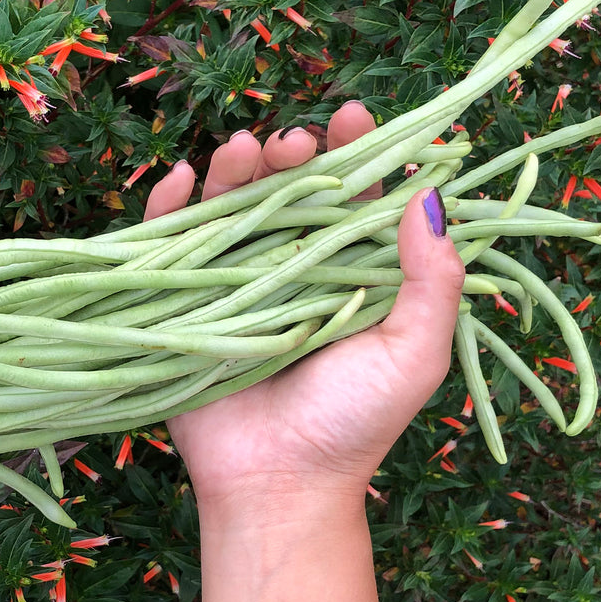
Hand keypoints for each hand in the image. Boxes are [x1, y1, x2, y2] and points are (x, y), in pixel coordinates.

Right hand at [146, 102, 465, 516]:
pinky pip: (168, 242)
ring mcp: (233, 282)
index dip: (355, 151)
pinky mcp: (182, 301)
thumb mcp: (412, 354)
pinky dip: (168, 205)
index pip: (353, 196)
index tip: (357, 116)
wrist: (277, 484)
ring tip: (246, 148)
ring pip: (230, 204)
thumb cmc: (353, 425)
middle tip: (298, 141)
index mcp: (350, 273)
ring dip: (235, 168)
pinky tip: (180, 176)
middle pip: (287, 189)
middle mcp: (291, 269)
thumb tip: (430, 197)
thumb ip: (432, 282)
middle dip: (292, 153)